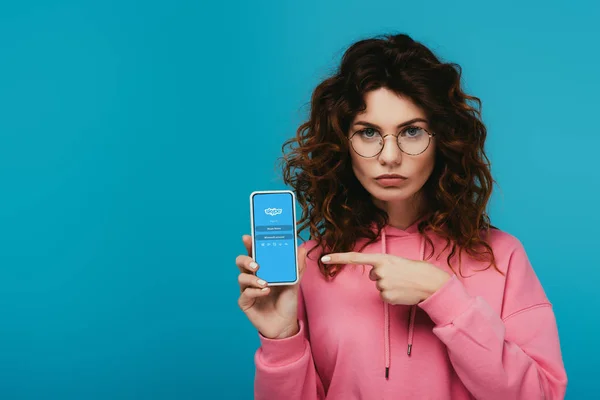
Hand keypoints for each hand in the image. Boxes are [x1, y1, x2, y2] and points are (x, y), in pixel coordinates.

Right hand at [236, 235, 307, 338]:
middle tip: (256, 264)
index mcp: (263, 268)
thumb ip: (298, 266)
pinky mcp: (245, 303)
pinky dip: (255, 291)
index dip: (249, 244)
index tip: (248, 237)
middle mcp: (252, 277)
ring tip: (265, 282)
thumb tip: (302, 248)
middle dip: (246, 260)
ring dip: (252, 278)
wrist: (285, 324)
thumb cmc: (287, 301)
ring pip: (241, 277)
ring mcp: (247, 290)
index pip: (253, 252)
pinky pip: (245, 294)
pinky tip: (265, 292)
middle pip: (241, 262)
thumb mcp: (295, 282)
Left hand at [321, 252, 449, 304]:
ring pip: (378, 286)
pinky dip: (392, 295)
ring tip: (403, 283)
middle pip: (372, 275)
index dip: (338, 258)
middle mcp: (380, 271)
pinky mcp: (386, 297)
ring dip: (389, 286)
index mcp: (382, 258)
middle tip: (399, 275)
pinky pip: (384, 296)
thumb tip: (373, 275)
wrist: (431, 283)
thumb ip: (382, 265)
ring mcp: (382, 285)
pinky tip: (403, 292)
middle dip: (383, 276)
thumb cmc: (416, 270)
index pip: (355, 258)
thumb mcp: (398, 262)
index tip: (323, 258)